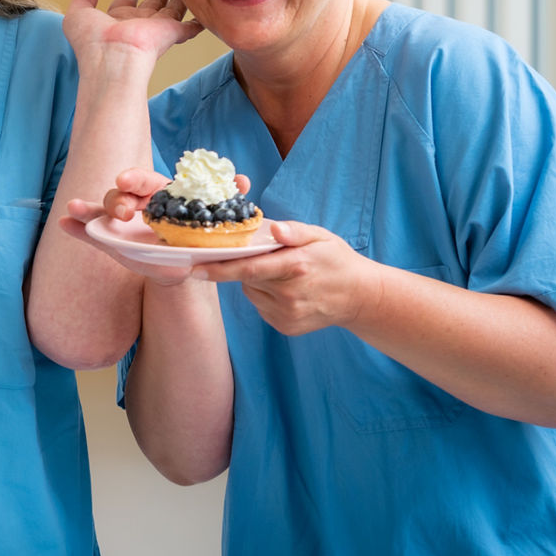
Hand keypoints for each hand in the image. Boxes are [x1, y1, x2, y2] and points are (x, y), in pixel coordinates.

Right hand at [58, 167, 251, 285]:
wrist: (185, 266)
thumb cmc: (197, 240)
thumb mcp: (214, 221)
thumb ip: (226, 200)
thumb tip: (243, 180)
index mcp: (160, 195)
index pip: (146, 181)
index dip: (136, 178)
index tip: (128, 181)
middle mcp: (137, 205)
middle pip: (122, 193)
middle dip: (118, 197)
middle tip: (123, 210)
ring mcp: (120, 223)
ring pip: (101, 209)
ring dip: (88, 207)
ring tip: (75, 209)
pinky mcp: (108, 239)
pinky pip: (89, 231)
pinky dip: (76, 227)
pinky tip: (65, 223)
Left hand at [62, 0, 202, 69]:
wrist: (112, 59)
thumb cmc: (93, 42)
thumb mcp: (77, 15)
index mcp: (116, 18)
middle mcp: (137, 24)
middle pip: (151, 1)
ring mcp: (155, 29)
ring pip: (171, 9)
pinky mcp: (170, 34)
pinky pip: (189, 28)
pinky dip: (198, 23)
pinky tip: (204, 16)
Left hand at [195, 219, 381, 334]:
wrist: (361, 297)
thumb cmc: (337, 260)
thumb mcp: (321, 237)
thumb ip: (295, 231)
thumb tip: (275, 229)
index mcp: (295, 267)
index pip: (247, 269)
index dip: (218, 269)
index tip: (194, 268)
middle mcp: (289, 294)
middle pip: (246, 279)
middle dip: (244, 266)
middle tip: (265, 257)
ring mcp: (287, 314)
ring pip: (252, 293)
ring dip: (257, 281)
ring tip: (283, 274)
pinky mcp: (286, 327)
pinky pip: (261, 306)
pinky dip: (265, 295)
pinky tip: (287, 289)